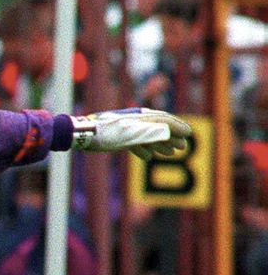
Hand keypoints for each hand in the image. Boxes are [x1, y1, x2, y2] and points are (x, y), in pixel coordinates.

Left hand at [70, 109, 191, 161]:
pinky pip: (135, 142)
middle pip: (158, 128)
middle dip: (171, 138)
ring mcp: (127, 129)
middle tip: (181, 148)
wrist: (85, 134)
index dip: (178, 127)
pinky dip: (143, 149)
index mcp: (142, 117)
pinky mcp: (118, 137)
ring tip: (169, 153)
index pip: (165, 121)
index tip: (188, 135)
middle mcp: (136, 121)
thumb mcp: (135, 132)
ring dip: (159, 144)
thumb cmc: (110, 133)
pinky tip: (148, 157)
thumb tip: (177, 131)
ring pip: (147, 136)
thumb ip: (156, 131)